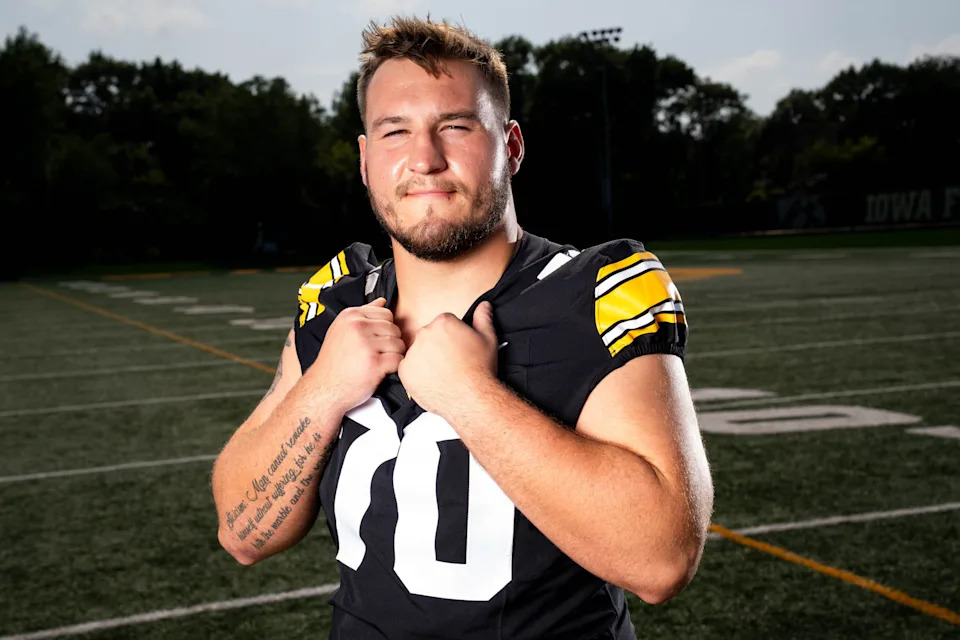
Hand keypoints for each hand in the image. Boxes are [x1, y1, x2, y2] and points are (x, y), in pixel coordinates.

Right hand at [309, 298, 405, 413]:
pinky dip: (394, 368)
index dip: (385, 329)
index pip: (386, 314)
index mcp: (351, 315)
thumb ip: (362, 314)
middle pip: (395, 329)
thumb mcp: (341, 330)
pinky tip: (381, 371)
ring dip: (394, 356)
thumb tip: (382, 300)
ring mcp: (366, 344)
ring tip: (378, 363)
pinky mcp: (374, 363)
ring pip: (399, 344)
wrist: (323, 388)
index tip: (375, 341)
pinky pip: (398, 360)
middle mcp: (358, 326)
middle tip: (377, 355)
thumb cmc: (334, 362)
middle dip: (391, 343)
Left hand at [398, 301, 498, 415]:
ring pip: (417, 352)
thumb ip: (483, 318)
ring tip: (442, 373)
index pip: (443, 324)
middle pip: (428, 336)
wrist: (471, 397)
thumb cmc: (480, 369)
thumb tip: (483, 305)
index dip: (451, 336)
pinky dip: (417, 375)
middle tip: (450, 362)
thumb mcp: (488, 339)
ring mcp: (413, 352)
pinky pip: (408, 369)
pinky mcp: (405, 371)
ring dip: (426, 360)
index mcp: (443, 322)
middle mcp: (424, 333)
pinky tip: (432, 380)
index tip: (457, 348)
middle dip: (437, 347)